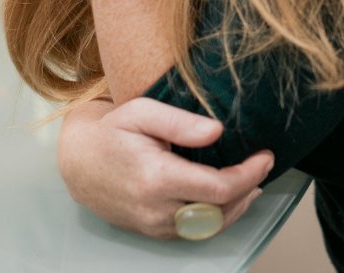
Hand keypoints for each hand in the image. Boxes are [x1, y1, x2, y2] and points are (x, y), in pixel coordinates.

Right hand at [57, 97, 275, 240]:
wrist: (78, 163)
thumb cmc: (112, 132)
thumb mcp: (142, 112)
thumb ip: (181, 122)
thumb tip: (218, 130)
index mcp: (157, 178)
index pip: (220, 187)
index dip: (250, 174)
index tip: (265, 155)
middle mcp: (157, 209)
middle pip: (221, 210)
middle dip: (248, 188)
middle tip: (262, 164)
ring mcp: (155, 226)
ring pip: (211, 226)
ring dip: (237, 205)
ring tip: (252, 181)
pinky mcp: (155, 232)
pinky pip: (197, 231)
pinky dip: (218, 215)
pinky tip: (228, 197)